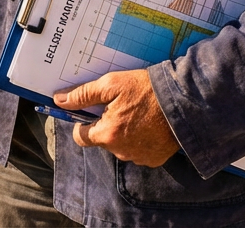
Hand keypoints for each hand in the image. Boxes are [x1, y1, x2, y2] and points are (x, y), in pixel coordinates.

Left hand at [55, 69, 179, 166]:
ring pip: (121, 146)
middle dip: (107, 124)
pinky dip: (141, 140)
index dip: (83, 123)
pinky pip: (139, 151)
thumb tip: (59, 100)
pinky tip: (149, 124)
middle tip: (120, 105)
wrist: (185, 101)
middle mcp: (121, 152)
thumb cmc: (146, 90)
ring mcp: (139, 158)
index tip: (91, 111)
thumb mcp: (111, 84)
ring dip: (124, 132)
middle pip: (102, 140)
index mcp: (107, 135)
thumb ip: (83, 94)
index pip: (80, 137)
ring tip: (138, 112)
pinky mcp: (155, 159)